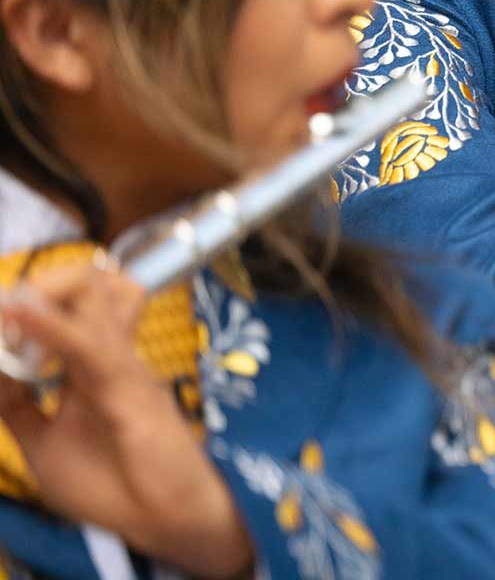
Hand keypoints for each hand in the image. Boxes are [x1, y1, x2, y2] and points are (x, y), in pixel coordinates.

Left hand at [0, 264, 254, 578]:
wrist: (168, 519)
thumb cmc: (114, 486)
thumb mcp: (44, 446)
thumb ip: (19, 408)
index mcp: (89, 365)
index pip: (68, 306)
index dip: (29, 302)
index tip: (1, 317)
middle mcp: (108, 354)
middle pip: (85, 285)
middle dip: (40, 285)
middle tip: (5, 313)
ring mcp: (122, 363)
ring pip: (90, 295)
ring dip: (41, 294)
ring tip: (9, 312)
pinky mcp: (129, 383)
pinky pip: (88, 344)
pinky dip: (48, 325)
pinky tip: (15, 310)